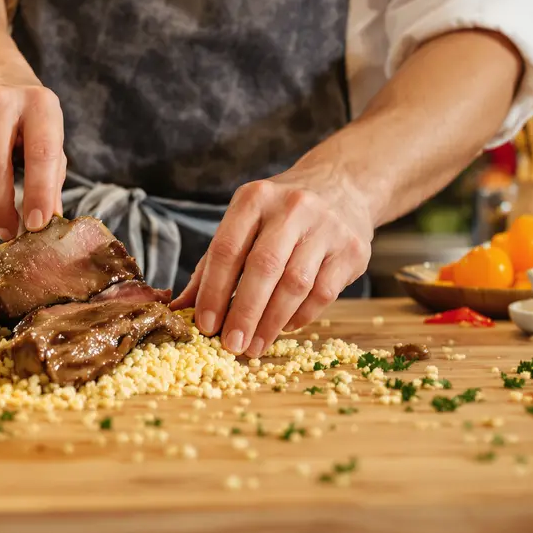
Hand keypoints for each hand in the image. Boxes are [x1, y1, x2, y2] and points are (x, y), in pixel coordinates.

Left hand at [171, 166, 373, 357]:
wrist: (341, 187)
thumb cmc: (279, 215)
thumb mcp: (243, 224)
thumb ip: (212, 265)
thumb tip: (180, 308)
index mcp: (254, 198)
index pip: (227, 249)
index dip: (214, 291)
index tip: (205, 325)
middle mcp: (292, 207)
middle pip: (263, 268)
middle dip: (244, 313)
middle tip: (231, 345)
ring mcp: (327, 227)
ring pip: (295, 284)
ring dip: (271, 322)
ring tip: (255, 345)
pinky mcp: (352, 250)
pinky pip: (323, 293)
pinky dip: (300, 316)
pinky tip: (284, 328)